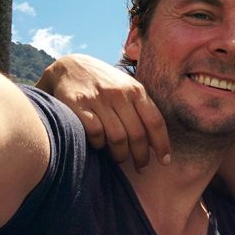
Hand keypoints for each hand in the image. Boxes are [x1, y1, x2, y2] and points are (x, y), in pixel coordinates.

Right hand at [36, 54, 170, 169]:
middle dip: (141, 156)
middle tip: (141, 167)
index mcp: (136, 90)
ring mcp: (99, 99)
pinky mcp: (78, 105)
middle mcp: (119, 94)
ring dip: (121, 155)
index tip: (164, 161)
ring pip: (118, 138)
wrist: (69, 66)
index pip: (155, 122)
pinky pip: (95, 134)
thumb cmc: (104, 83)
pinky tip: (99, 146)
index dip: (162, 145)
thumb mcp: (126, 88)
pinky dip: (99, 144)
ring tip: (121, 159)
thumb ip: (141, 109)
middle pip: (137, 134)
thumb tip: (155, 142)